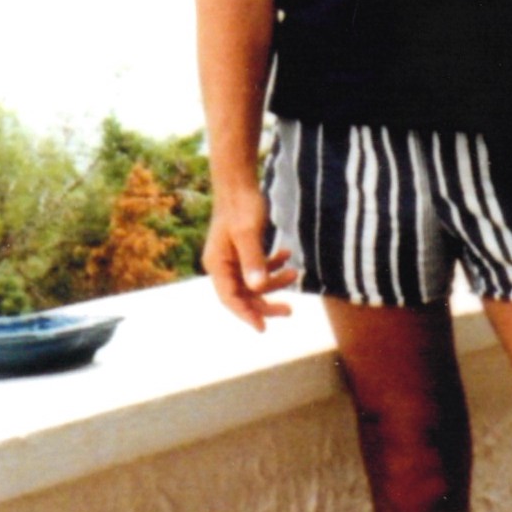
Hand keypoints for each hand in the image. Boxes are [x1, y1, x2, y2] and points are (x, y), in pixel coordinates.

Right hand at [202, 185, 293, 329]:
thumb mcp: (248, 233)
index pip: (230, 299)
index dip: (246, 315)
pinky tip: (288, 254)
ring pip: (253, 282)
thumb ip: (253, 260)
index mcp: (217, 265)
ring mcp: (232, 258)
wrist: (239, 183)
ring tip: (294, 274)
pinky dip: (272, 264)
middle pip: (243, 295)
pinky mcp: (243, 250)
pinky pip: (258, 267)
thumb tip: (257, 288)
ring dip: (274, 281)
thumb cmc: (241, 206)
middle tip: (290, 311)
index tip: (263, 327)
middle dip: (266, 303)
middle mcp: (222, 265)